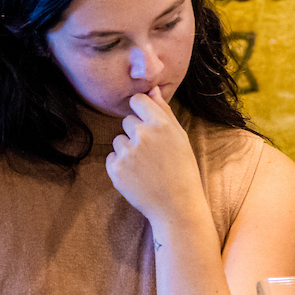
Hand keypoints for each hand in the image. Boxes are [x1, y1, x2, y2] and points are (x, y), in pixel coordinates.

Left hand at [106, 86, 203, 230]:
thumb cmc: (182, 169)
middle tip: (152, 152)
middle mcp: (143, 134)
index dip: (141, 110)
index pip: (138, 101)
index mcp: (162, 124)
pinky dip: (121, 165)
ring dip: (127, 149)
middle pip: (127, 121)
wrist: (177, 205)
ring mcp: (128, 152)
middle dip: (136, 133)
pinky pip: (111, 157)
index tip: (146, 122)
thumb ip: (164, 111)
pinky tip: (137, 175)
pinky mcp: (115, 168)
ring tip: (144, 166)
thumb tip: (152, 90)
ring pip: (118, 139)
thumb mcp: (180, 137)